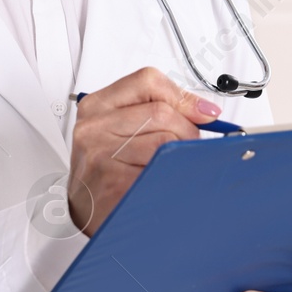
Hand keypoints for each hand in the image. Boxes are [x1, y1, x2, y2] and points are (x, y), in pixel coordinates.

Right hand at [68, 67, 220, 235]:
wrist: (85, 210)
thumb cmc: (107, 168)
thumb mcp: (122, 128)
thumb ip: (157, 110)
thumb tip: (205, 111)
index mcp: (98, 105)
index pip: (148, 81)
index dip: (183, 97)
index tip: (204, 113)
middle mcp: (95, 127)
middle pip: (162, 113)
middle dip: (187, 131)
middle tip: (186, 148)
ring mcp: (101, 155)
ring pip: (165, 143)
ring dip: (179, 157)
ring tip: (168, 167)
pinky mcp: (113, 183)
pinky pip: (161, 172)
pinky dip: (172, 177)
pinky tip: (161, 182)